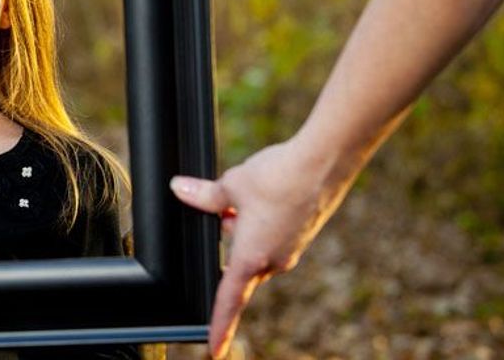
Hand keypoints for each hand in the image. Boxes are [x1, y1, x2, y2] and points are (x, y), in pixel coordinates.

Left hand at [169, 137, 348, 358]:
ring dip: (244, 223)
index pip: (229, 299)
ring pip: (253, 245)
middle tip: (231, 204)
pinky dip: (261, 218)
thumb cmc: (278, 177)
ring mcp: (290, 250)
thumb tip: (180, 190)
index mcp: (252, 257)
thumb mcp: (232, 186)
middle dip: (227, 234)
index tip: (214, 349)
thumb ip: (205, 195)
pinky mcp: (300, 236)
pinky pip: (271, 235)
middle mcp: (274, 261)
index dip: (220, 325)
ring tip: (251, 193)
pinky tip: (267, 193)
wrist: (324, 162)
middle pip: (237, 262)